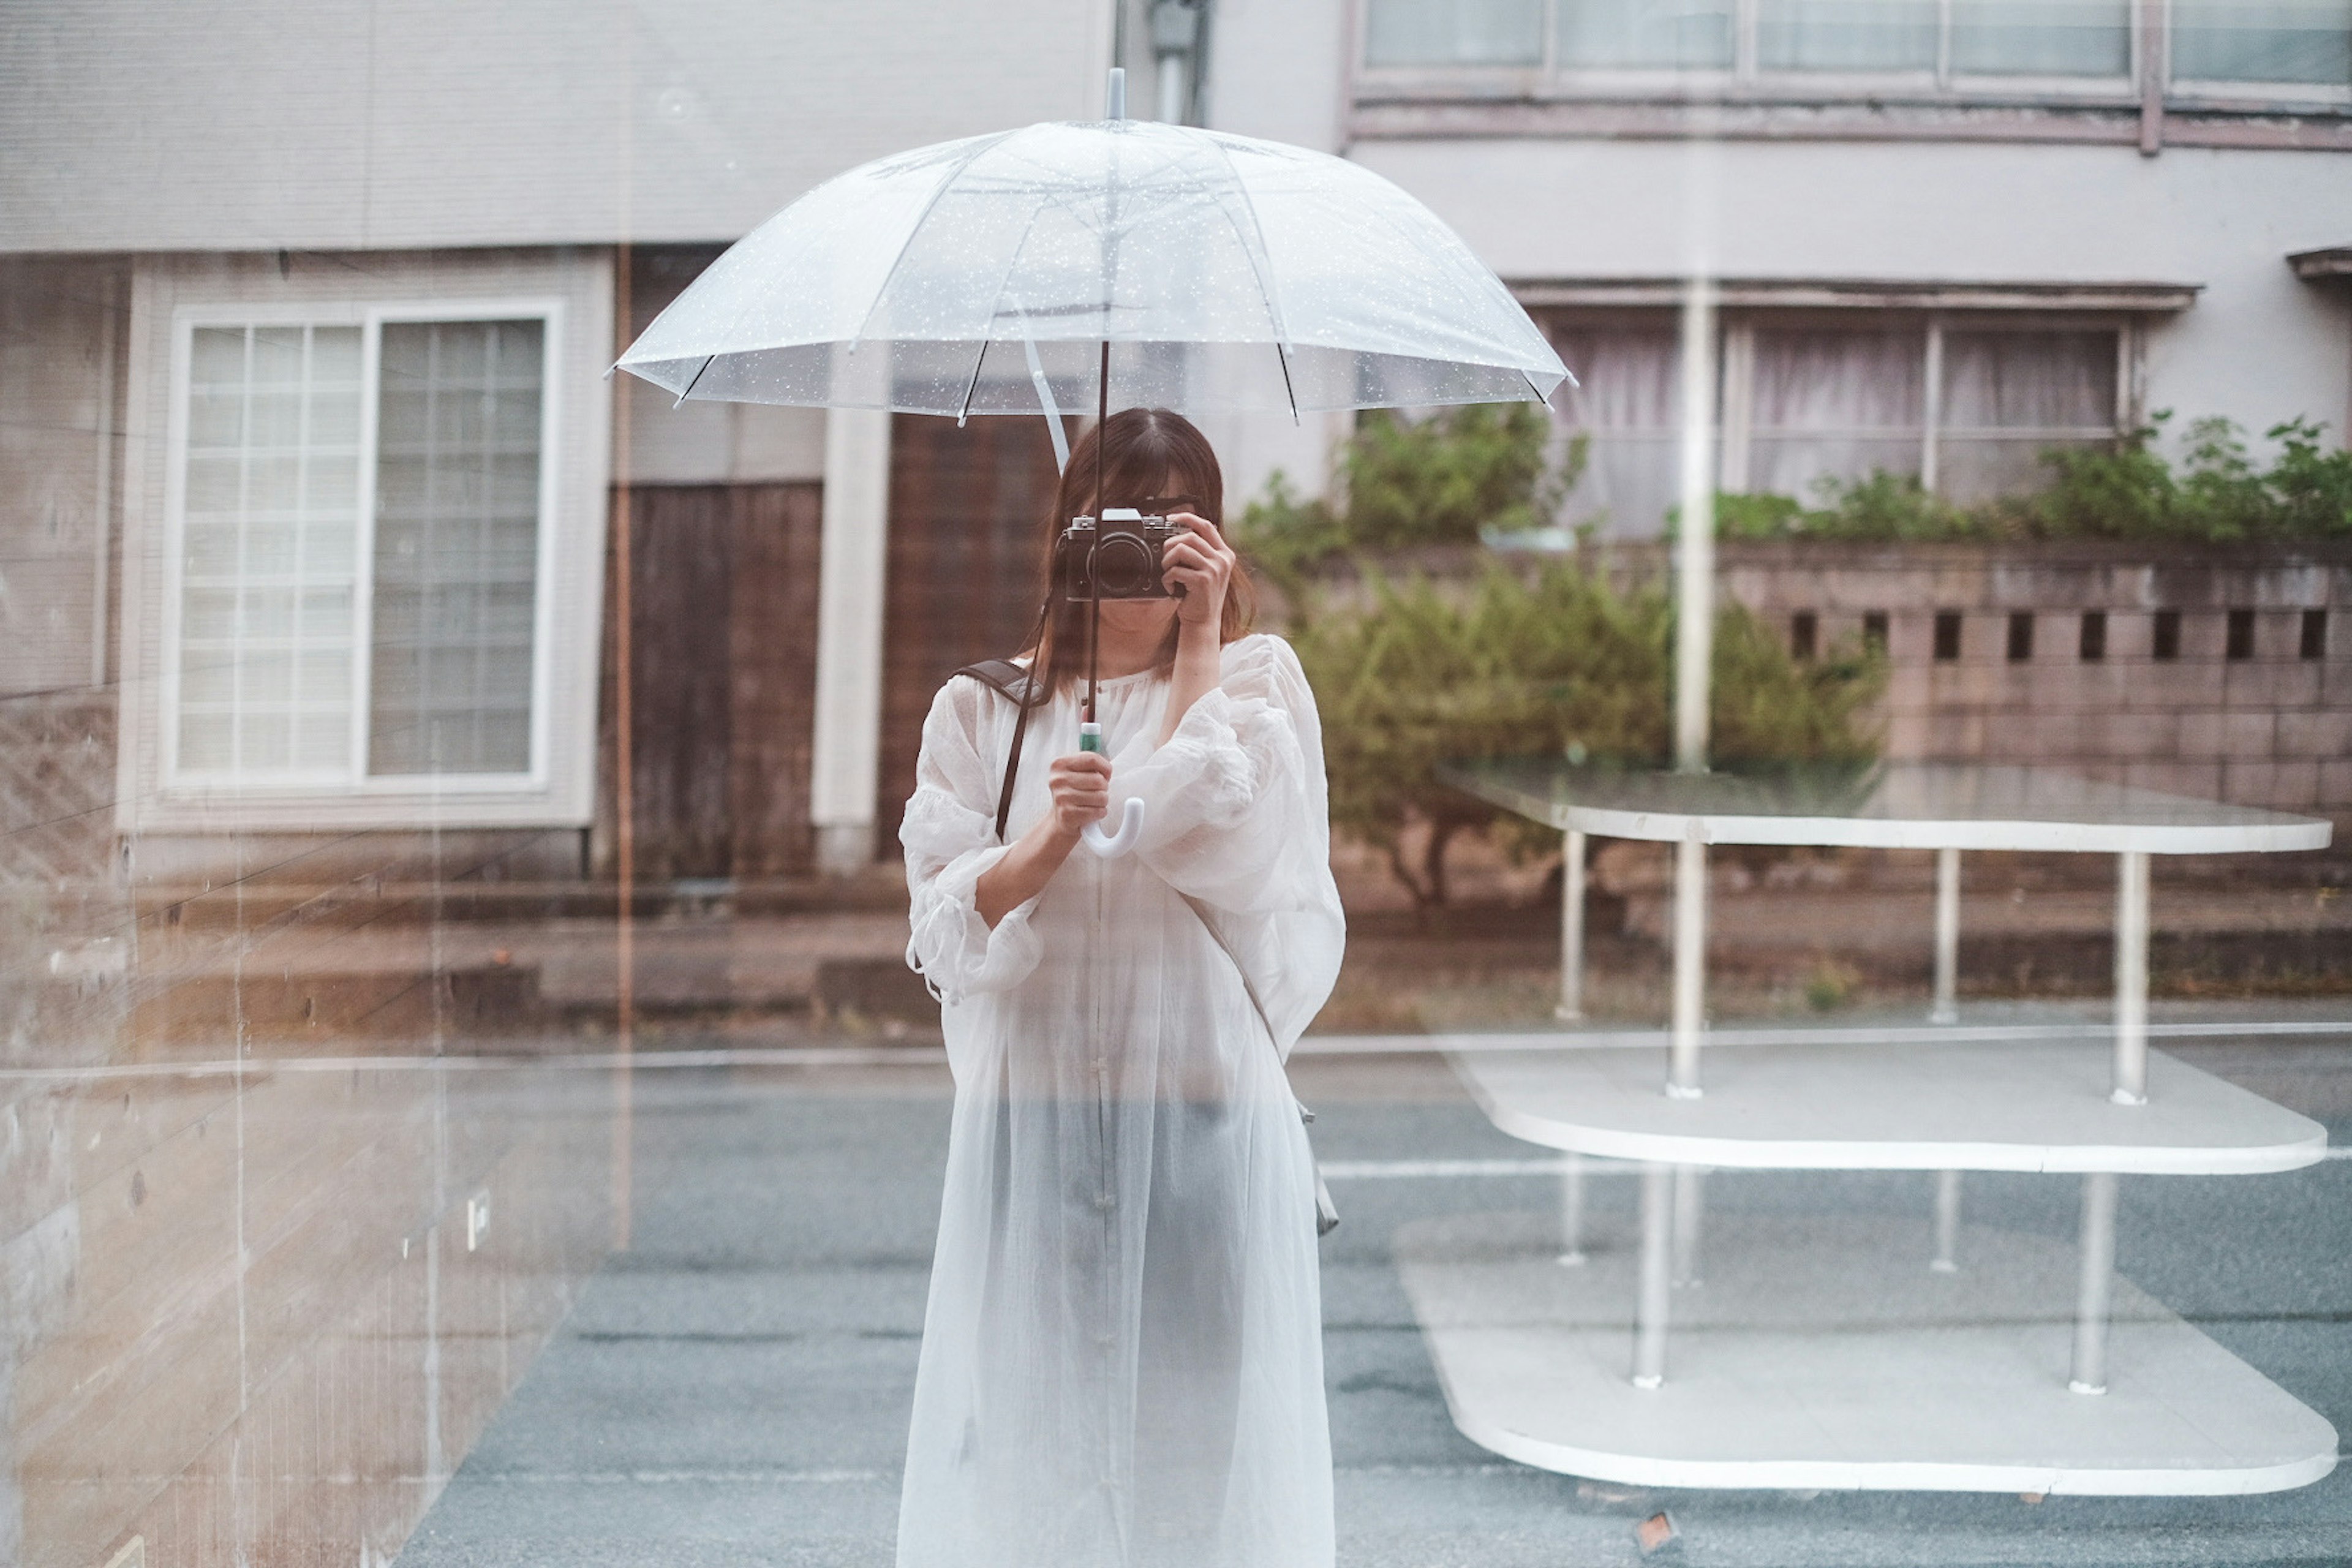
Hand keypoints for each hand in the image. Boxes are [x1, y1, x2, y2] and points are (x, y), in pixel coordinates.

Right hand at [1045, 752, 1112, 839]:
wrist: (1060, 818)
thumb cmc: (1073, 793)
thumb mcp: (1076, 773)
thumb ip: (1091, 765)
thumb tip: (1107, 769)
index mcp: (1060, 764)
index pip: (1092, 759)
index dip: (1105, 768)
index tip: (1105, 775)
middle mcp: (1058, 780)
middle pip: (1098, 779)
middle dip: (1104, 788)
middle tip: (1096, 792)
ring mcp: (1061, 797)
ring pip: (1101, 796)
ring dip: (1102, 801)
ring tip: (1093, 802)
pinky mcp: (1067, 814)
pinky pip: (1097, 811)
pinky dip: (1100, 813)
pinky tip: (1092, 812)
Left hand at [1161, 512, 1235, 628]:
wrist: (1203, 622)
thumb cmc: (1199, 596)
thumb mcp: (1205, 571)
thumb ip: (1199, 553)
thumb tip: (1178, 532)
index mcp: (1224, 554)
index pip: (1206, 525)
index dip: (1187, 517)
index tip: (1170, 519)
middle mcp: (1222, 560)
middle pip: (1189, 536)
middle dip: (1170, 545)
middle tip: (1165, 559)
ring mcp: (1214, 570)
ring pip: (1181, 550)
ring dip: (1167, 561)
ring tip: (1167, 573)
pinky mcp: (1203, 581)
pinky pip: (1176, 570)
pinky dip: (1167, 578)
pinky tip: (1170, 586)